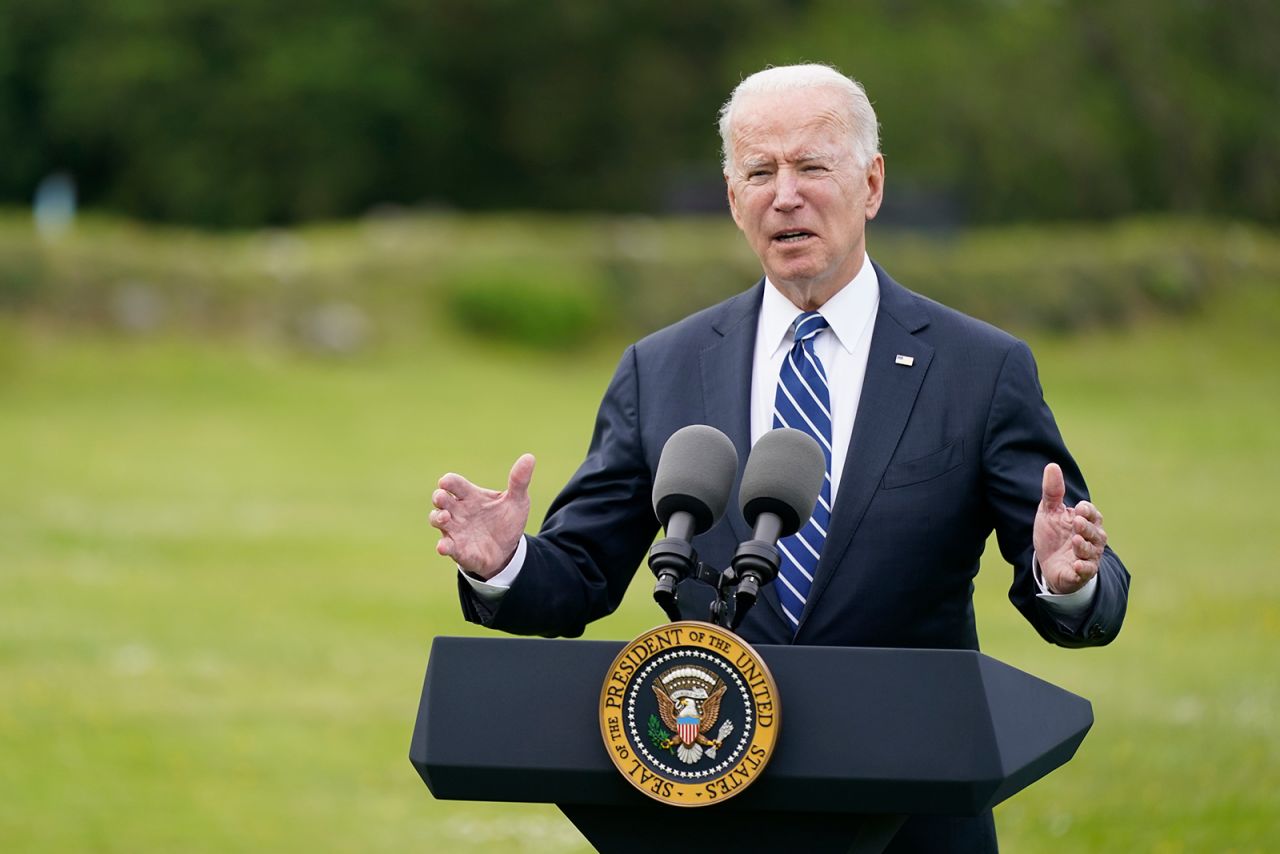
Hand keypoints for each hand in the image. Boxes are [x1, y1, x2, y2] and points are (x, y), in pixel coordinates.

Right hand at [430, 454, 535, 579]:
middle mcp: (458, 511)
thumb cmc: (507, 522)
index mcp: (470, 495)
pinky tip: (443, 547)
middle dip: (439, 497)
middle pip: (440, 499)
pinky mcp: (457, 549)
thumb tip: (529, 457)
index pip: (454, 483)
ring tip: (445, 518)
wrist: (508, 551)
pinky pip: (445, 546)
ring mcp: (455, 529)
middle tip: (442, 498)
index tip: (446, 482)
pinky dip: (443, 546)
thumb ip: (519, 481)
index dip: (448, 481)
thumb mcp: (517, 501)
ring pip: (436, 520)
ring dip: (437, 518)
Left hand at [1033, 462, 1107, 594]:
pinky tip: (1076, 565)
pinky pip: (1086, 572)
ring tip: (1076, 541)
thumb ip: (1052, 491)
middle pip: (1096, 532)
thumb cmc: (1053, 534)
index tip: (1079, 508)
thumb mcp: (1049, 511)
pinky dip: (1083, 569)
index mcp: (1086, 522)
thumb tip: (1052, 465)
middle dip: (1087, 527)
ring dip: (1084, 546)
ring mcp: (1087, 557)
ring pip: (1092, 551)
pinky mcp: (1081, 573)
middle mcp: (1092, 539)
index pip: (1093, 514)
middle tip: (1077, 522)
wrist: (1047, 564)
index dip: (1087, 511)